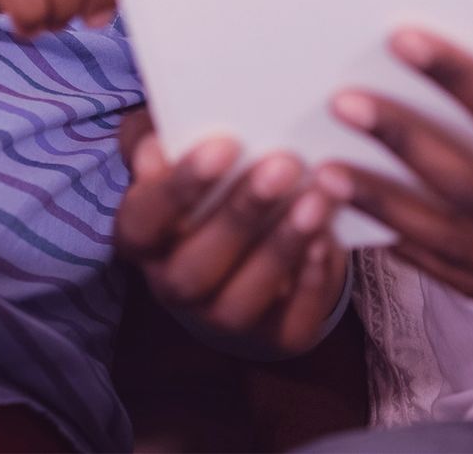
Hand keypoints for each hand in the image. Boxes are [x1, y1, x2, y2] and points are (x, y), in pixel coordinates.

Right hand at [115, 125, 349, 356]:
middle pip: (194, 268)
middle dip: (241, 215)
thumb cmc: (216, 179)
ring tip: (317, 198)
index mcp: (143, 237)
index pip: (144, 220)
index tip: (223, 145)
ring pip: (240, 302)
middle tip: (284, 165)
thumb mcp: (185, 147)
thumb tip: (157, 144)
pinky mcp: (273, 337)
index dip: (179, 187)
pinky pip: (288, 325)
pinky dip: (310, 284)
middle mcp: (174, 285)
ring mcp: (221, 317)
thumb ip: (165, 134)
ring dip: (281, 248)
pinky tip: (329, 240)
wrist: (257, 239)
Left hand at [318, 25, 472, 309]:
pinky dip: (419, 258)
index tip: (401, 39)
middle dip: (400, 145)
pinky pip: (471, 284)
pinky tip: (375, 229)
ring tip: (329, 174)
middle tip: (343, 106)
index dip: (456, 78)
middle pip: (469, 190)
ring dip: (388, 210)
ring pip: (457, 249)